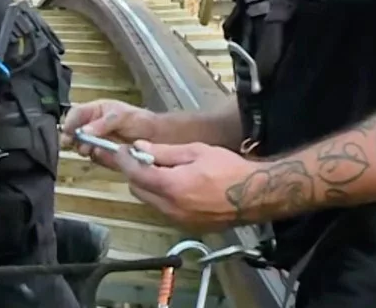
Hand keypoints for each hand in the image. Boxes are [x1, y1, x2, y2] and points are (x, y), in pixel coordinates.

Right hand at [61, 99, 157, 158]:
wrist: (156, 137)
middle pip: (72, 132)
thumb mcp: (122, 116)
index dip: (69, 122)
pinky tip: (102, 154)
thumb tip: (84, 131)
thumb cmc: (139, 120)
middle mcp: (92, 126)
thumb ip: (103, 123)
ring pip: (80, 146)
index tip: (68, 132)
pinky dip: (96, 157)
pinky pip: (94, 157)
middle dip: (71, 138)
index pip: (75, 114)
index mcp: (95, 111)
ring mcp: (97, 141)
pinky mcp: (103, 155)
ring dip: (82, 148)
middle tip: (73, 143)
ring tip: (89, 149)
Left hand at [110, 141, 293, 234]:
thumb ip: (164, 151)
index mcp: (172, 186)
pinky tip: (179, 186)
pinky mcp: (186, 227)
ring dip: (150, 186)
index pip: (135, 174)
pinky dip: (163, 198)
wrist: (254, 195)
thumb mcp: (196, 151)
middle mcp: (171, 208)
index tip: (122, 150)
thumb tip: (139, 147)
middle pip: (138, 189)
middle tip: (146, 158)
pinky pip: (164, 211)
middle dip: (137, 173)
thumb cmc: (228, 169)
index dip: (125, 161)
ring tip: (166, 171)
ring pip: (150, 201)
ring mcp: (178, 221)